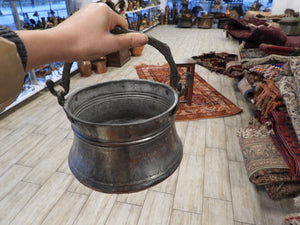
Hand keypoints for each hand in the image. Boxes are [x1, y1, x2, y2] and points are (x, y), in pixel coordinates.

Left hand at [16, 3, 147, 70]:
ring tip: (91, 47)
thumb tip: (144, 38)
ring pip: (102, 30)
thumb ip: (128, 41)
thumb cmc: (81, 43)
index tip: (114, 46)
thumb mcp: (110, 45)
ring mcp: (86, 14)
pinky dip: (91, 39)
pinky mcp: (79, 20)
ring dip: (100, 40)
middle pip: (113, 27)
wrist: (57, 45)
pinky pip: (92, 30)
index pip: (123, 25)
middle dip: (110, 39)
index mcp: (105, 11)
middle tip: (100, 48)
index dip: (121, 38)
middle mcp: (95, 9)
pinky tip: (85, 45)